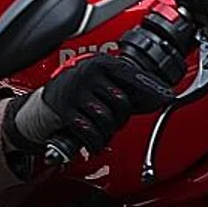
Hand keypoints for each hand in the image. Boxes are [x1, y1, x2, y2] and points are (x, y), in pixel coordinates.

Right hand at [2, 50, 178, 155]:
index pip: (132, 75)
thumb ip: (123, 89)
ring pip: (107, 119)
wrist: (41, 107)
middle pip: (122, 102)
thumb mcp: (100, 85)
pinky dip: (95, 142)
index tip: (166, 96)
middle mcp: (88, 73)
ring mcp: (75, 91)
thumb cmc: (76, 96)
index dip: (150, 88)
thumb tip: (155, 97)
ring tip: (99, 130)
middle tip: (110, 121)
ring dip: (106, 132)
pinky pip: (91, 131)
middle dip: (119, 118)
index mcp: (100, 64)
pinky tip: (93, 141)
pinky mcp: (65, 110)